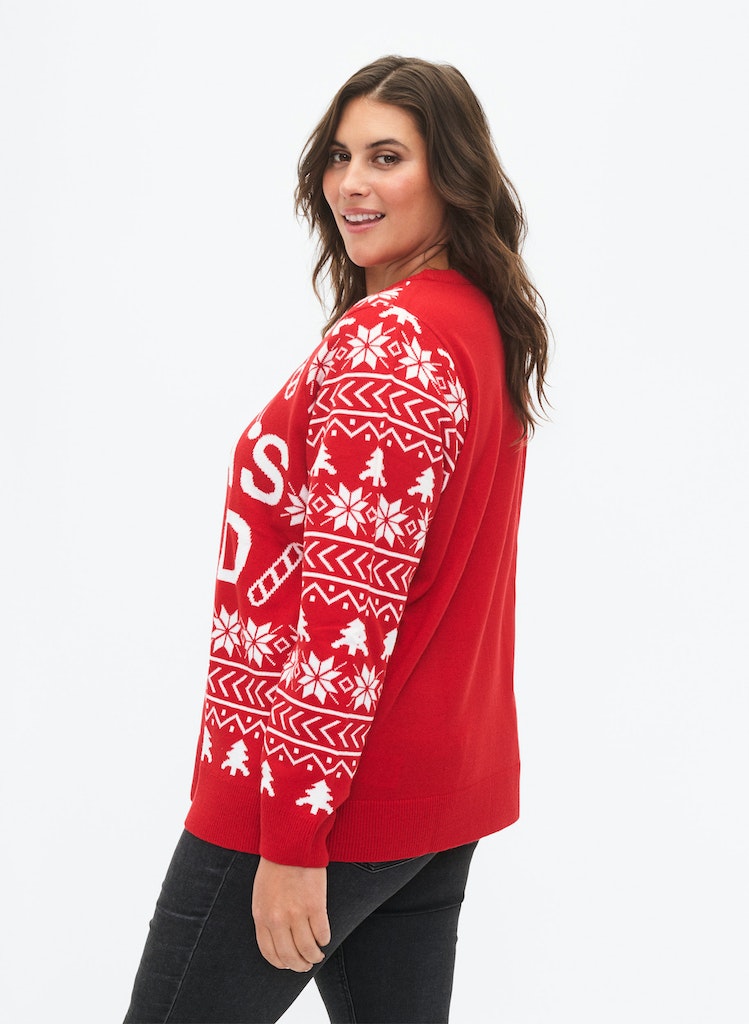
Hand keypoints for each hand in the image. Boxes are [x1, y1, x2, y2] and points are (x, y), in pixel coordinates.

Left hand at [252, 857, 330, 971]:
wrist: (290, 843)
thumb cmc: (275, 865)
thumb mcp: (261, 894)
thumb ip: (267, 916)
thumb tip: (279, 939)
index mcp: (262, 917)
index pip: (270, 953)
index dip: (282, 964)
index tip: (289, 965)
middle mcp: (278, 920)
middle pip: (289, 957)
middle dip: (299, 965)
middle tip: (307, 965)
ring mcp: (297, 914)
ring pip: (308, 950)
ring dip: (314, 956)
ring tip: (318, 954)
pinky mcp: (315, 906)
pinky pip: (322, 933)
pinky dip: (324, 940)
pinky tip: (324, 938)